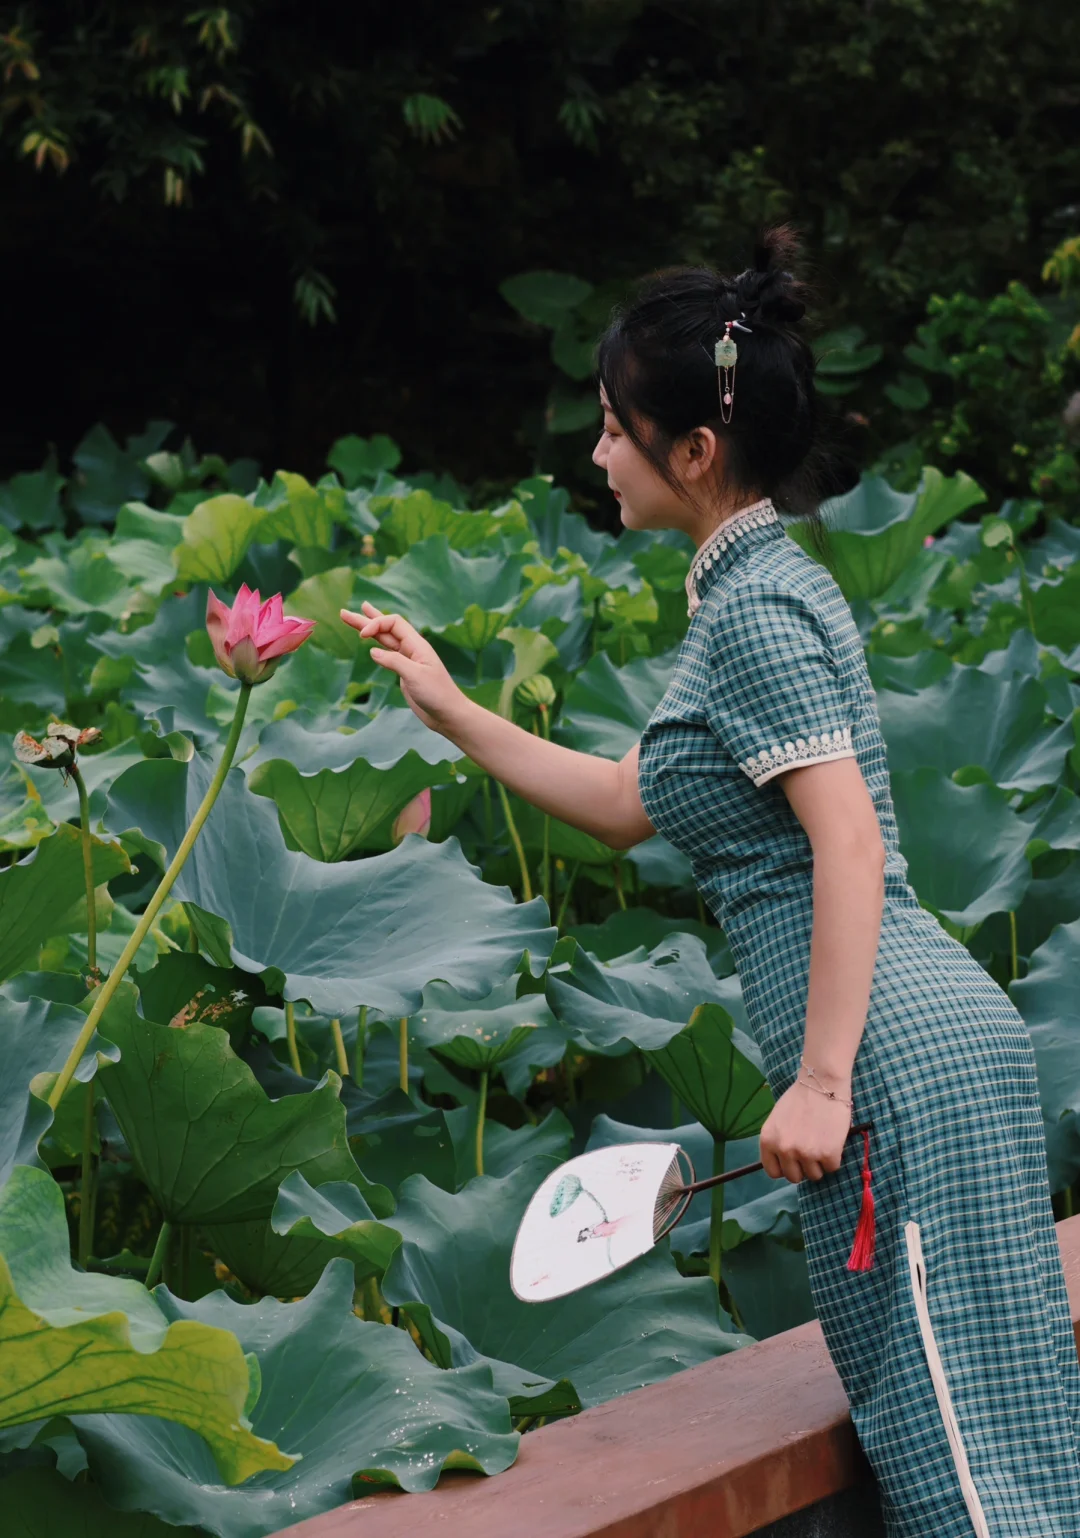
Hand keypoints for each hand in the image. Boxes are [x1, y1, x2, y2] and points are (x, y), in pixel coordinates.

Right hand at [340, 602, 464, 732]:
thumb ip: (394, 661)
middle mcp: (412, 649)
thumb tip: (373, 651)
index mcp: (417, 645)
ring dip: (369, 631)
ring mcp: (407, 660)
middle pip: (386, 628)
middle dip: (365, 620)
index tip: (361, 637)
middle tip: (344, 613)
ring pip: (385, 640)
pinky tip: (369, 643)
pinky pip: (388, 654)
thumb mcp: (415, 676)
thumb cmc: (437, 694)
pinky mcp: (404, 673)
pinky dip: (377, 646)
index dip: (376, 624)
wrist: (448, 714)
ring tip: (352, 621)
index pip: (393, 623)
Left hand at [758, 1077, 851, 1183]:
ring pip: (814, 1175)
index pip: (773, 1172)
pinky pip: (831, 1168)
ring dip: (819, 1164)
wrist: (822, 1083)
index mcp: (768, 1141)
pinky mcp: (828, 1155)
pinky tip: (833, 1140)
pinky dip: (834, 1158)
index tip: (793, 1162)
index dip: (785, 1168)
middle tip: (811, 1152)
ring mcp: (806, 1154)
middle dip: (803, 1168)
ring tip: (822, 1142)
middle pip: (794, 1177)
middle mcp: (784, 1149)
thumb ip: (778, 1141)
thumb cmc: (800, 1098)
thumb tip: (784, 1162)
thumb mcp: (777, 1120)